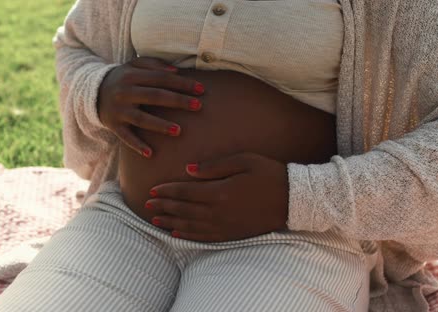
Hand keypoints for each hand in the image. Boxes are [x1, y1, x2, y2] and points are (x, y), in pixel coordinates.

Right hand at [97, 57, 204, 157]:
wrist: (92, 92)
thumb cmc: (123, 78)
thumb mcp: (134, 66)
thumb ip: (154, 64)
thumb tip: (177, 71)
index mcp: (132, 76)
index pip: (161, 78)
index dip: (182, 83)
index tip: (201, 89)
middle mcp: (124, 92)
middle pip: (155, 96)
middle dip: (178, 101)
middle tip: (198, 106)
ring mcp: (118, 110)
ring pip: (142, 119)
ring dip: (160, 126)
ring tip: (179, 131)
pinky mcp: (113, 125)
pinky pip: (126, 137)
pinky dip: (137, 145)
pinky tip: (150, 154)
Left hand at [145, 152, 288, 241]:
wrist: (292, 200)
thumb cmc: (268, 174)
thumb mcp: (243, 161)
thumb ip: (214, 166)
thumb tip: (188, 170)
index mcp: (219, 191)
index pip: (184, 192)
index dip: (166, 191)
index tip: (152, 190)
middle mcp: (218, 212)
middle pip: (182, 210)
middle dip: (162, 207)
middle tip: (146, 204)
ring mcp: (224, 226)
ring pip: (189, 226)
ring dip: (170, 223)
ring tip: (154, 219)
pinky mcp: (231, 234)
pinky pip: (202, 238)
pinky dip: (186, 236)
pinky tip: (176, 234)